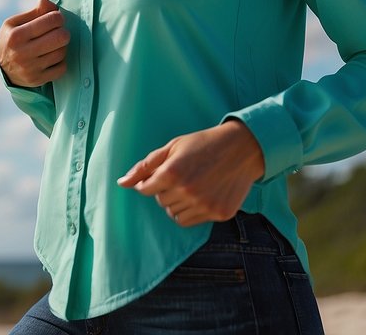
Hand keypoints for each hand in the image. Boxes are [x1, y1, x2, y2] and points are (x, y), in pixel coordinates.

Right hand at [0, 0, 69, 86]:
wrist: (4, 69)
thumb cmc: (12, 40)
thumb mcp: (15, 23)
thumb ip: (34, 12)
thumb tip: (49, 3)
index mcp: (16, 35)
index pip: (51, 20)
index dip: (57, 16)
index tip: (55, 18)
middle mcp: (22, 53)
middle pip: (60, 37)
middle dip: (63, 31)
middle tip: (58, 31)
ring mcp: (30, 69)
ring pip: (62, 52)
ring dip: (62, 46)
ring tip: (54, 43)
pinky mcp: (38, 80)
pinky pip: (62, 68)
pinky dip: (61, 61)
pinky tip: (52, 56)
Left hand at [117, 120, 265, 226]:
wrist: (243, 148)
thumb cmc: (203, 144)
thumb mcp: (171, 148)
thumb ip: (145, 167)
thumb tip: (121, 183)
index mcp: (172, 173)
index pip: (145, 189)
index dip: (150, 182)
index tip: (161, 174)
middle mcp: (187, 191)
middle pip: (160, 201)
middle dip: (165, 190)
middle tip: (181, 176)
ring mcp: (204, 205)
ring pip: (174, 214)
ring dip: (177, 202)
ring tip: (191, 185)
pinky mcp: (219, 214)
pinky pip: (191, 221)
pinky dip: (191, 211)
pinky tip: (201, 194)